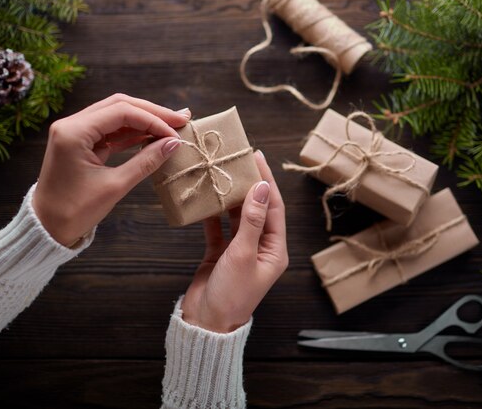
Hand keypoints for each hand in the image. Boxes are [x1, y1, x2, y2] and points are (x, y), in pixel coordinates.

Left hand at [33, 93, 190, 246]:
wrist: (46, 227)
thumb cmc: (75, 211)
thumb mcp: (115, 186)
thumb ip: (146, 162)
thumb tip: (173, 144)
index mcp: (74, 132)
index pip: (122, 112)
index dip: (153, 120)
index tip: (175, 134)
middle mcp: (72, 124)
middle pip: (119, 105)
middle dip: (152, 112)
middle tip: (181, 118)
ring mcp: (75, 131)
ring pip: (116, 115)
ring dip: (144, 120)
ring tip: (172, 125)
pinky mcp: (80, 142)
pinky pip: (110, 130)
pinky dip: (132, 132)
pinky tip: (152, 137)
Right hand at [181, 151, 288, 332]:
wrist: (206, 323)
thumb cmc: (231, 294)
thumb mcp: (243, 254)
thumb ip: (251, 220)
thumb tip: (261, 188)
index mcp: (274, 250)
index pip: (273, 207)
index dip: (266, 181)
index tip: (257, 158)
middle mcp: (260, 247)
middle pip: (257, 208)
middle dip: (250, 184)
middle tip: (239, 159)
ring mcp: (240, 250)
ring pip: (238, 216)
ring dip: (231, 197)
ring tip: (223, 173)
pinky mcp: (221, 253)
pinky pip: (219, 228)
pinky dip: (213, 215)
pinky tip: (207, 199)